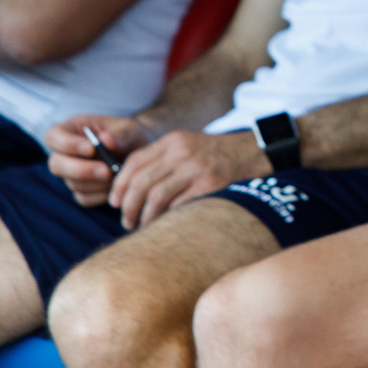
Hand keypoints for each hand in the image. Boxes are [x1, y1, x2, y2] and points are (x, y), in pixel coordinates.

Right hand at [45, 114, 154, 204]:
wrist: (141, 152)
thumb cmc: (131, 136)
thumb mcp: (130, 130)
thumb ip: (119, 135)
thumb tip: (105, 140)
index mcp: (72, 129)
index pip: (54, 136)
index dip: (67, 144)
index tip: (91, 148)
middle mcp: (66, 153)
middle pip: (56, 165)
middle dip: (81, 170)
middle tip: (106, 171)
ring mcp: (71, 173)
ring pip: (72, 183)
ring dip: (97, 183)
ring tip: (119, 176)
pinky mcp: (81, 190)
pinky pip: (84, 198)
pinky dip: (101, 195)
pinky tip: (117, 188)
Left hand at [109, 128, 268, 229]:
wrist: (252, 153)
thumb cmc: (215, 155)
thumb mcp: (186, 146)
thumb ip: (161, 160)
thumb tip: (129, 188)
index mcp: (172, 141)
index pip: (134, 163)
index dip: (119, 185)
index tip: (115, 202)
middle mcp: (182, 152)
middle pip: (141, 182)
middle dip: (128, 205)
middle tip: (125, 220)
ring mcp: (197, 168)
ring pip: (156, 196)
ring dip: (144, 216)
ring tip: (141, 226)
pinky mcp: (211, 185)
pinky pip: (179, 206)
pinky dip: (167, 218)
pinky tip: (165, 225)